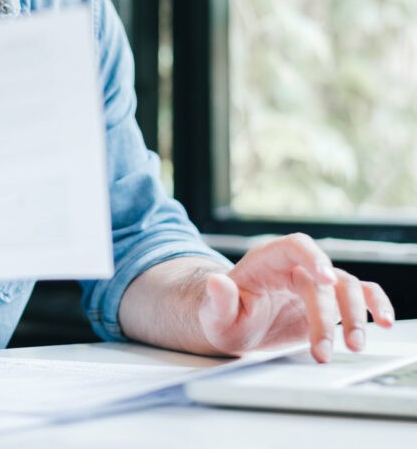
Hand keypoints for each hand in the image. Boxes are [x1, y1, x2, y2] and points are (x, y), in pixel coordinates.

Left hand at [198, 233, 394, 362]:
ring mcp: (314, 284)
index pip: (294, 246)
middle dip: (328, 315)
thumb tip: (216, 282)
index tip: (326, 278)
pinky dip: (375, 305)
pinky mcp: (328, 302)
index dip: (313, 257)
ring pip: (346, 287)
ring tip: (354, 345)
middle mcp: (294, 268)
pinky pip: (359, 295)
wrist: (235, 327)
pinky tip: (384, 321)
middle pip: (322, 279)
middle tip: (324, 351)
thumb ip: (218, 300)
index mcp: (266, 261)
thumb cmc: (224, 317)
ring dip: (355, 315)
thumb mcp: (214, 314)